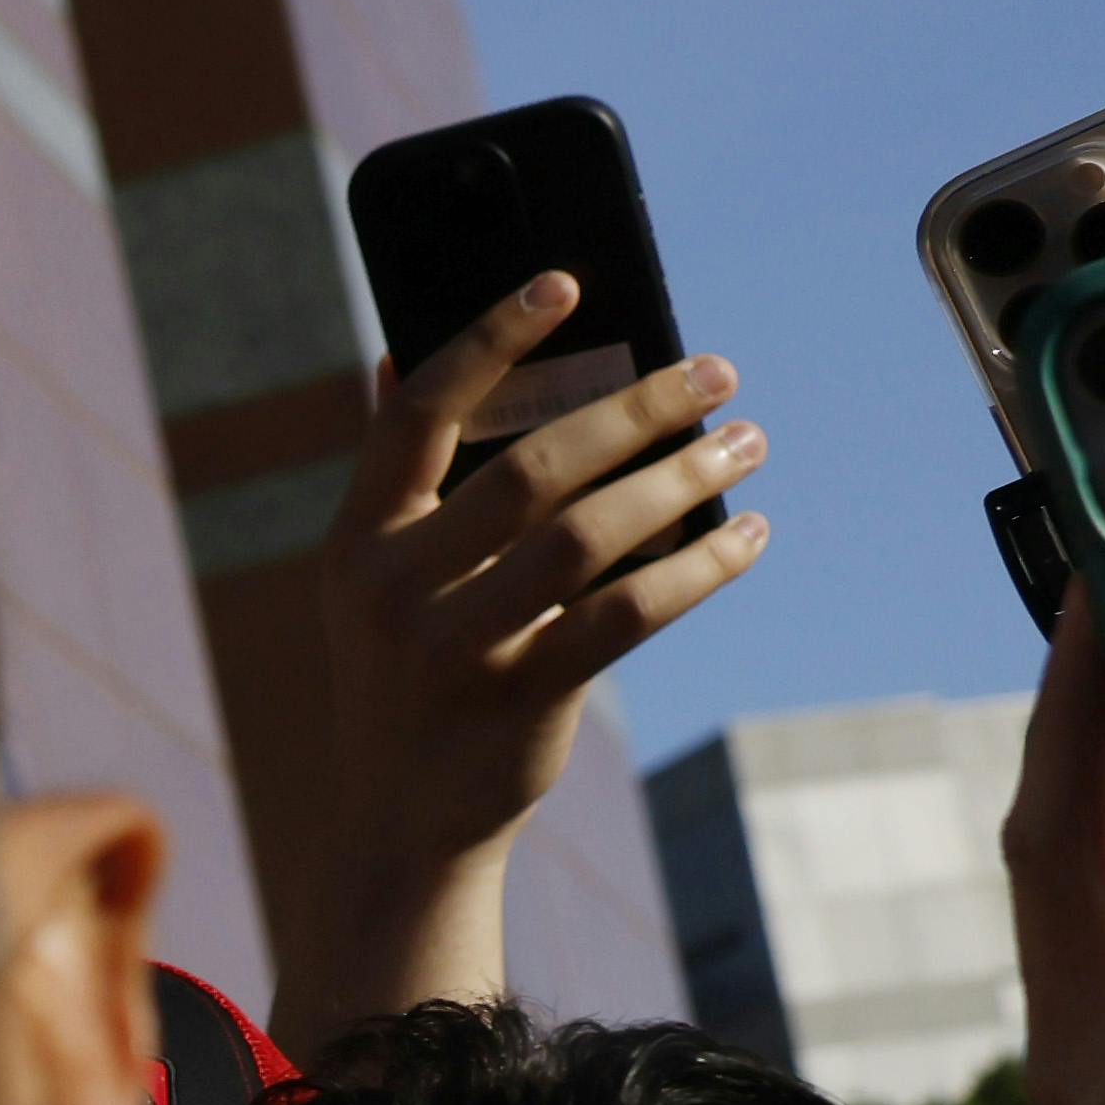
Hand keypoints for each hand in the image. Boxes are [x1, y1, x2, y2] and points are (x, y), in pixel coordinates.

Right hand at [283, 279, 764, 1034]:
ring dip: (680, 480)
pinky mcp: (516, 703)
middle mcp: (392, 591)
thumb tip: (391, 358)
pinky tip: (746, 535)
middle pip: (530, 471)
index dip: (491, 339)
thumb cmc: (405, 674)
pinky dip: (697, 567)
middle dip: (637, 410)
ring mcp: (451, 652)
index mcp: (358, 541)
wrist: (399, 820)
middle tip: (718, 375)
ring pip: (587, 539)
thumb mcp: (375, 579)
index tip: (569, 283)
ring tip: (746, 444)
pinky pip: (627, 616)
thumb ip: (393, 478)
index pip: (418, 414)